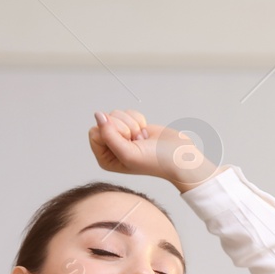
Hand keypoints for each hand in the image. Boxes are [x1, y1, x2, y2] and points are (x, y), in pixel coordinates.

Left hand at [88, 109, 221, 189]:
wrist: (179, 156)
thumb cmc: (156, 161)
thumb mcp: (128, 153)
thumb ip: (108, 135)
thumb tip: (98, 115)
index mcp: (105, 158)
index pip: (94, 132)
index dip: (111, 132)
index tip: (127, 141)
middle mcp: (110, 146)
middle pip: (105, 120)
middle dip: (124, 127)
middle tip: (137, 141)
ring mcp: (122, 135)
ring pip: (117, 114)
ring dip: (133, 124)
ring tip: (142, 139)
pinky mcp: (132, 126)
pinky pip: (128, 112)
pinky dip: (139, 119)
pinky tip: (145, 134)